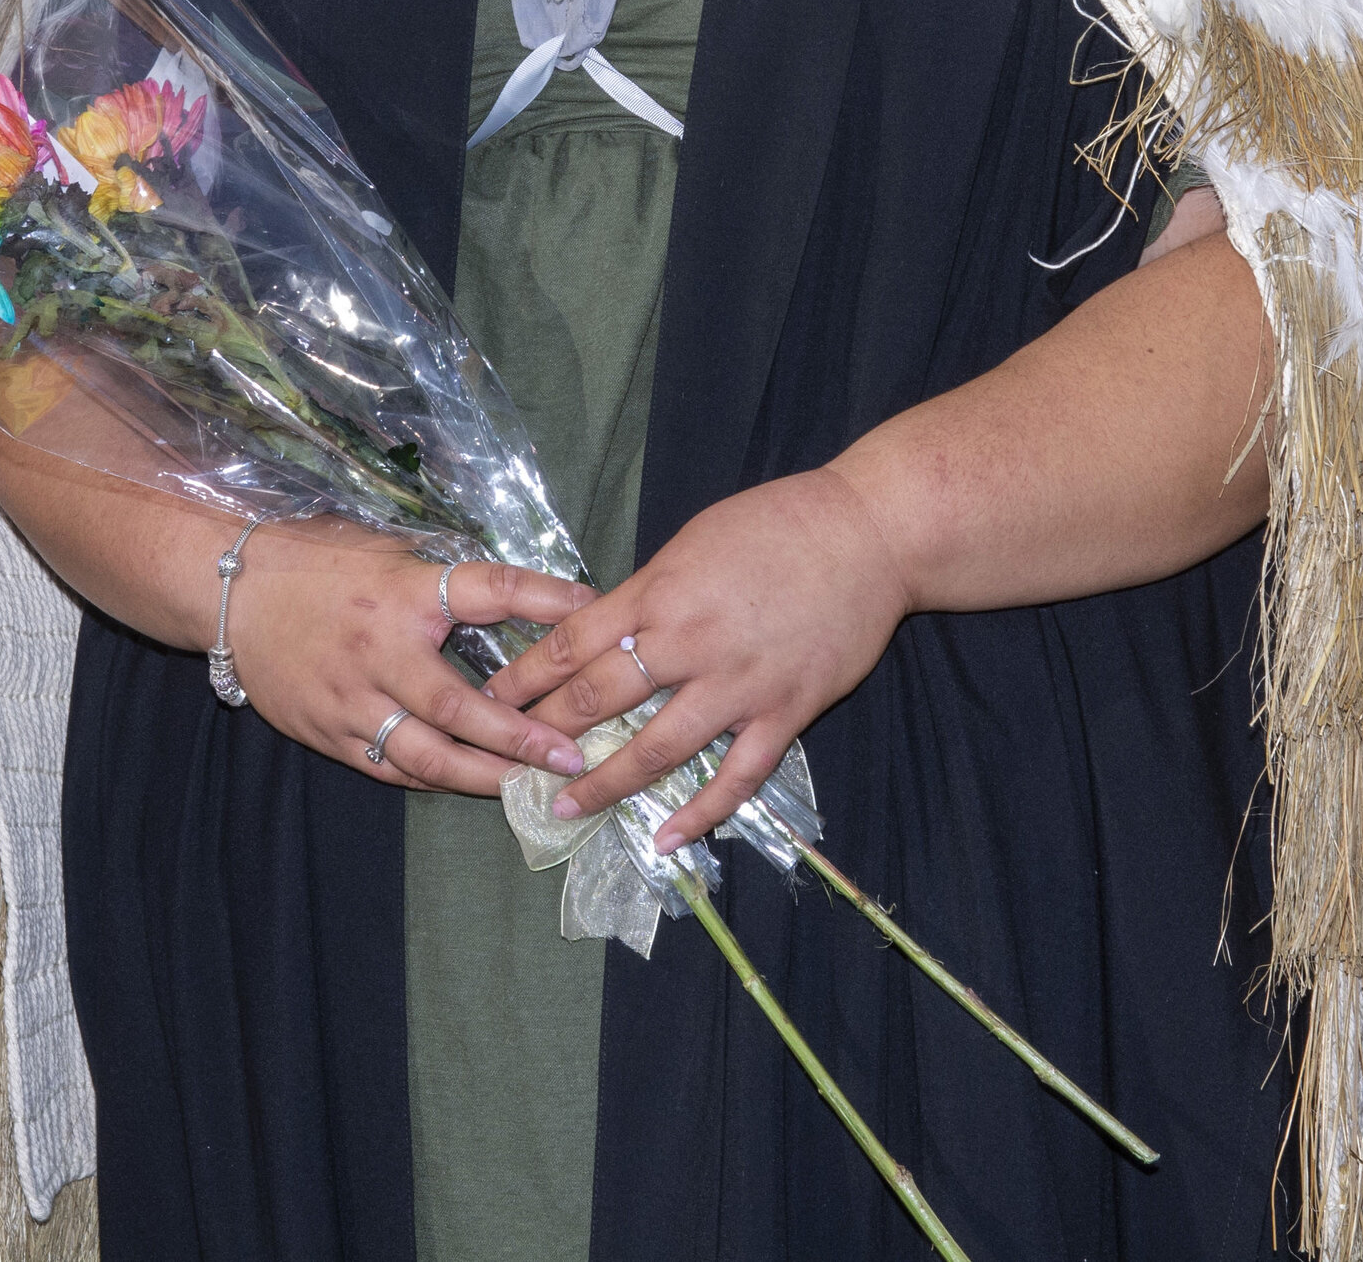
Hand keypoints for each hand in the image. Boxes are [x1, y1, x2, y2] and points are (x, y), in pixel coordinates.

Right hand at [222, 527, 593, 795]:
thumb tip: (520, 592)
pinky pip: (390, 767)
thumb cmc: (315, 562)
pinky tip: (470, 784)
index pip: (487, 592)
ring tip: (528, 786)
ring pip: (428, 756)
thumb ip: (444, 578)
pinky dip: (435, 779)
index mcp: (400, 592)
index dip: (544, 598)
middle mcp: (380, 651)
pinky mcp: (327, 733)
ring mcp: (351, 700)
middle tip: (570, 755)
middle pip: (463, 707)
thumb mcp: (386, 549)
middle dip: (521, 737)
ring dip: (484, 776)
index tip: (592, 610)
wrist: (229, 591)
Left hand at [481, 467, 910, 852]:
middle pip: (601, 698)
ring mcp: (739, 683)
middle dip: (548, 732)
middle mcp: (690, 642)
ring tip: (564, 809)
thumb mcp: (695, 541)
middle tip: (508, 763)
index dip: (525, 677)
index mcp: (661, 591)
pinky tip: (666, 840)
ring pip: (657, 749)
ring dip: (605, 784)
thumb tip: (605, 626)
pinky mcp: (786, 712)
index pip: (572, 642)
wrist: (871, 534)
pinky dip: (700, 813)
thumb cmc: (781, 522)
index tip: (490, 701)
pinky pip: (736, 777)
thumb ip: (651, 591)